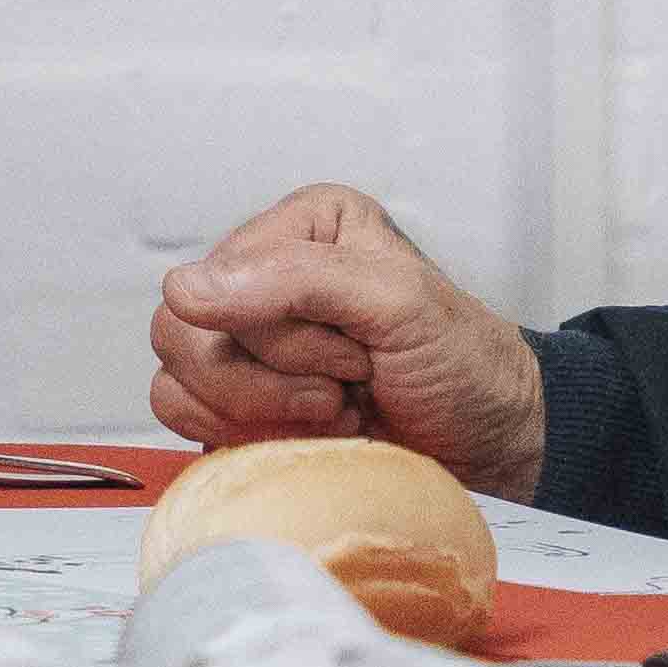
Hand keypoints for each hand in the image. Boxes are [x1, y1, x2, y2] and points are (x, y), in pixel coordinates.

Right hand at [148, 185, 545, 491]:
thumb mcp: (398, 302)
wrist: (490, 440)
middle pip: (182, 334)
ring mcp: (248, 343)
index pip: (215, 281)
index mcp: (300, 226)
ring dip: (263, 412)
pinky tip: (311, 432)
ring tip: (335, 409)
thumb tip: (185, 289)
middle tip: (345, 387)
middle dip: (270, 380)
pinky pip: (186, 418)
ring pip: (177, 381)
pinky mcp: (240, 399)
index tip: (355, 353)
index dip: (278, 336)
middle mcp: (264, 275)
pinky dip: (247, 436)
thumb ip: (296, 280)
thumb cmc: (462, 363)